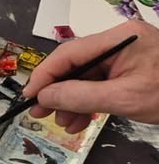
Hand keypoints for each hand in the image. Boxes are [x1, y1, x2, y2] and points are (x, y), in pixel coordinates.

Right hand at [24, 19, 158, 132]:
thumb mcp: (125, 99)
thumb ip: (80, 96)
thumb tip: (45, 97)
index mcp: (120, 38)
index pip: (70, 53)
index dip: (45, 75)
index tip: (29, 97)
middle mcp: (121, 41)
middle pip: (77, 64)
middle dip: (58, 91)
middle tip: (41, 114)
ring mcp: (128, 55)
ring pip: (88, 77)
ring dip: (72, 101)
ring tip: (65, 125)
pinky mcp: (134, 70)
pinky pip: (103, 83)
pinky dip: (89, 102)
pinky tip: (81, 121)